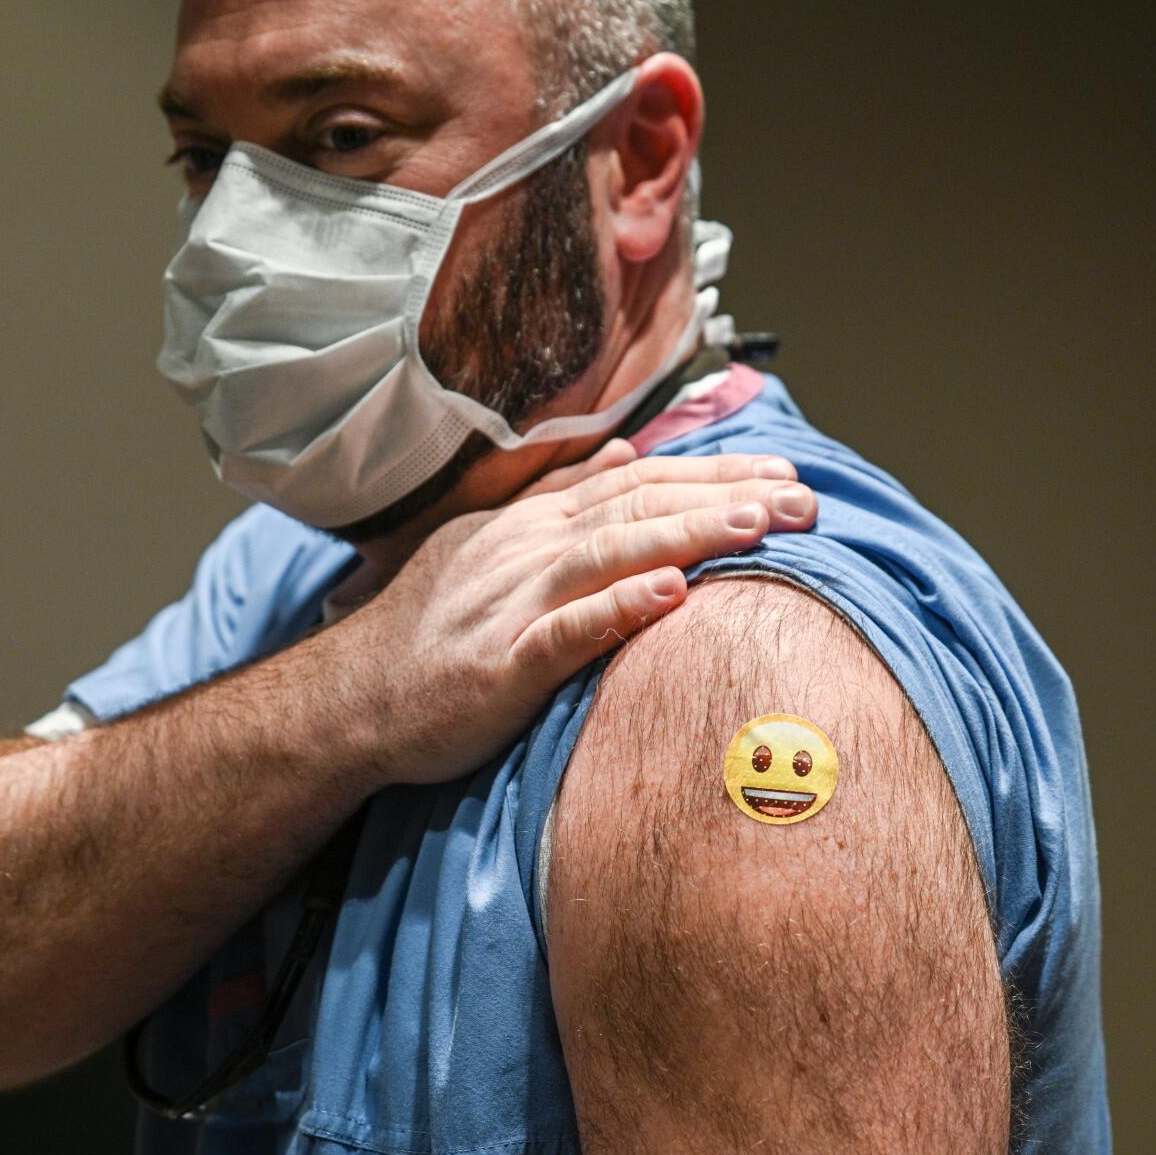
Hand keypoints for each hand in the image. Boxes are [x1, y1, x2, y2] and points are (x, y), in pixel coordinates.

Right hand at [332, 439, 818, 786]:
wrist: (352, 699)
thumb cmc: (431, 633)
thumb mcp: (491, 548)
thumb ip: (559, 502)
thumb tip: (623, 455)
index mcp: (533, 524)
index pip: (639, 482)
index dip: (715, 474)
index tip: (784, 475)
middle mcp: (527, 549)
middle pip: (639, 506)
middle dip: (727, 496)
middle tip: (804, 500)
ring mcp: (512, 603)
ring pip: (610, 553)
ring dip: (686, 535)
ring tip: (756, 525)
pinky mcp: (500, 665)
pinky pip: (566, 632)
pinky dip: (618, 609)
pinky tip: (670, 596)